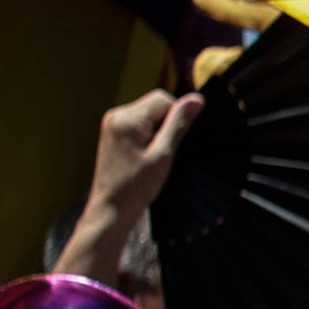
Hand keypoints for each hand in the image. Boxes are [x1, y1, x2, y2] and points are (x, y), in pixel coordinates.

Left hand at [93, 88, 197, 208]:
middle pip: (155, 105)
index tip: (171, 144)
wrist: (111, 209)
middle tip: (162, 153)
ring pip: (149, 115)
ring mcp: (112, 124)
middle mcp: (116, 115)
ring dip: (157, 132)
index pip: (163, 99)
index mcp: (127, 119)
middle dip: (166, 125)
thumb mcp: (164, 155)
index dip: (176, 118)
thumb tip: (197, 99)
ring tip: (152, 157)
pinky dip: (148, 137)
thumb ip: (179, 124)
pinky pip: (139, 124)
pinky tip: (144, 157)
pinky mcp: (112, 133)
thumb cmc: (136, 186)